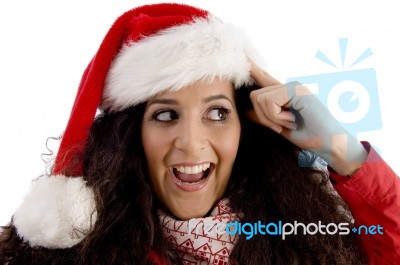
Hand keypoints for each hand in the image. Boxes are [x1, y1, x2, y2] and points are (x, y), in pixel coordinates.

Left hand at [247, 61, 366, 174]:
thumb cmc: (311, 138)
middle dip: (263, 117)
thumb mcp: (281, 128)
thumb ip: (265, 118)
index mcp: (286, 93)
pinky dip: (276, 116)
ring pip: (259, 98)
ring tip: (290, 123)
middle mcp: (290, 86)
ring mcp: (294, 86)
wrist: (331, 145)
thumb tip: (246, 112)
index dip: (253, 69)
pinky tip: (292, 120)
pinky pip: (269, 101)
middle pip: (255, 95)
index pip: (264, 79)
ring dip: (271, 118)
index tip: (244, 55)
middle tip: (281, 126)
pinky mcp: (297, 90)